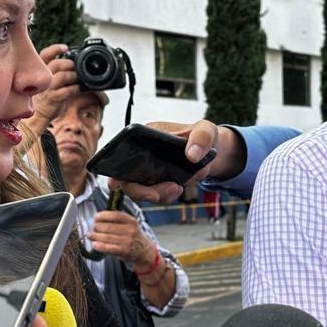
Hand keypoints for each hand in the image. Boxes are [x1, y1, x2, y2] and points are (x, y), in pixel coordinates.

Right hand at [31, 44, 79, 132]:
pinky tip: (78, 88)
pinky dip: (76, 88)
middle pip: (57, 63)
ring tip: (77, 78)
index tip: (65, 48)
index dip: (55, 49)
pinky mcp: (54, 98)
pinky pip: (68, 90)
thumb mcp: (42, 81)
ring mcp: (47, 88)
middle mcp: (41, 78)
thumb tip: (69, 64)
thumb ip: (52, 71)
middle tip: (74, 66)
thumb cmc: (41, 98)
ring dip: (74, 76)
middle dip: (69, 63)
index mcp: (37, 71)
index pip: (44, 55)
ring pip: (64, 76)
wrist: (36, 116)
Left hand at [88, 210, 152, 266]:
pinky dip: (100, 246)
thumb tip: (99, 217)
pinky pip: (109, 248)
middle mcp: (130, 230)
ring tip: (90, 235)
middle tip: (92, 228)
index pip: (115, 215)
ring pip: (107, 237)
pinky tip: (94, 244)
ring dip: (95, 236)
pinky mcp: (124, 251)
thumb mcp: (130, 225)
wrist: (144, 251)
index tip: (96, 217)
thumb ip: (118, 220)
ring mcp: (127, 241)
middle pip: (108, 227)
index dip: (103, 215)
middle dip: (97, 227)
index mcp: (131, 221)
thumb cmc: (133, 236)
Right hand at [107, 120, 244, 202]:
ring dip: (156, 195)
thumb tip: (192, 155)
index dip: (115, 168)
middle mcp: (142, 154)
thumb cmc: (202, 135)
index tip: (117, 182)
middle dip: (139, 191)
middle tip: (156, 196)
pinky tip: (178, 189)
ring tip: (176, 189)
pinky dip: (165, 197)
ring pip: (139, 190)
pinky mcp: (158, 183)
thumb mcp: (206, 130)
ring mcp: (149, 170)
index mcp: (146, 135)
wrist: (211, 152)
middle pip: (126, 177)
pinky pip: (154, 195)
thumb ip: (202, 138)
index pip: (122, 150)